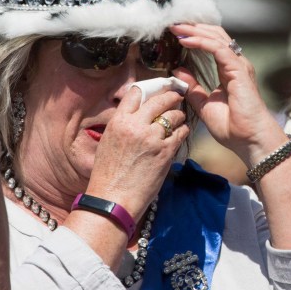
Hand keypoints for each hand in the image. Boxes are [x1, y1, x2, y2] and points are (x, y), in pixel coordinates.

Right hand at [87, 88, 188, 219]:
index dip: (148, 89)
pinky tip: (182, 132)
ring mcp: (152, 138)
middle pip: (159, 100)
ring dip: (178, 115)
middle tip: (176, 96)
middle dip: (171, 96)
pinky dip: (183, 130)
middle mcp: (136, 125)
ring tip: (179, 117)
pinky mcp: (166, 151)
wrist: (113, 199)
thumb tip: (137, 117)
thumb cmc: (107, 175)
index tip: (156, 90)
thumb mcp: (108, 143)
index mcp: (118, 122)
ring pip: (173, 115)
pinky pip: (180, 133)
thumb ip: (123, 126)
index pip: (135, 93)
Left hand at [170, 23, 282, 162]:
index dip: (194, 35)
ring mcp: (239, 65)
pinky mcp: (238, 69)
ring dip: (194, 30)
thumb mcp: (204, 104)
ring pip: (216, 37)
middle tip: (172, 24)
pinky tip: (185, 41)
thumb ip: (192, 87)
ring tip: (176, 28)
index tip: (175, 33)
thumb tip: (177, 71)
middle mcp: (235, 64)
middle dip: (193, 27)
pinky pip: (218, 48)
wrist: (249, 140)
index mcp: (229, 71)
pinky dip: (201, 42)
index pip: (212, 44)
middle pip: (214, 35)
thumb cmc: (233, 127)